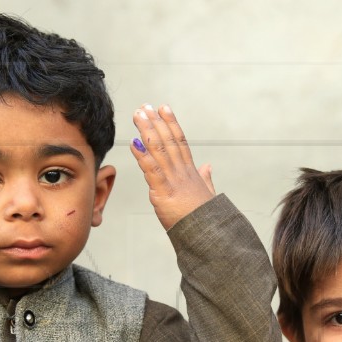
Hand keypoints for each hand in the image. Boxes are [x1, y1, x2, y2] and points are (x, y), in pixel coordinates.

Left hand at [129, 104, 214, 229]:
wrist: (208, 234)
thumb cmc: (206, 218)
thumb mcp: (208, 195)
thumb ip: (206, 179)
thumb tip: (208, 166)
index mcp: (191, 172)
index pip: (180, 141)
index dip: (171, 123)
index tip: (164, 108)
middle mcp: (182, 172)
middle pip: (168, 141)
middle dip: (155, 122)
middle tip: (144, 107)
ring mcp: (173, 180)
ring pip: (159, 150)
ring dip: (147, 131)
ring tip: (137, 115)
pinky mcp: (164, 192)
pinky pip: (152, 170)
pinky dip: (142, 156)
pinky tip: (133, 144)